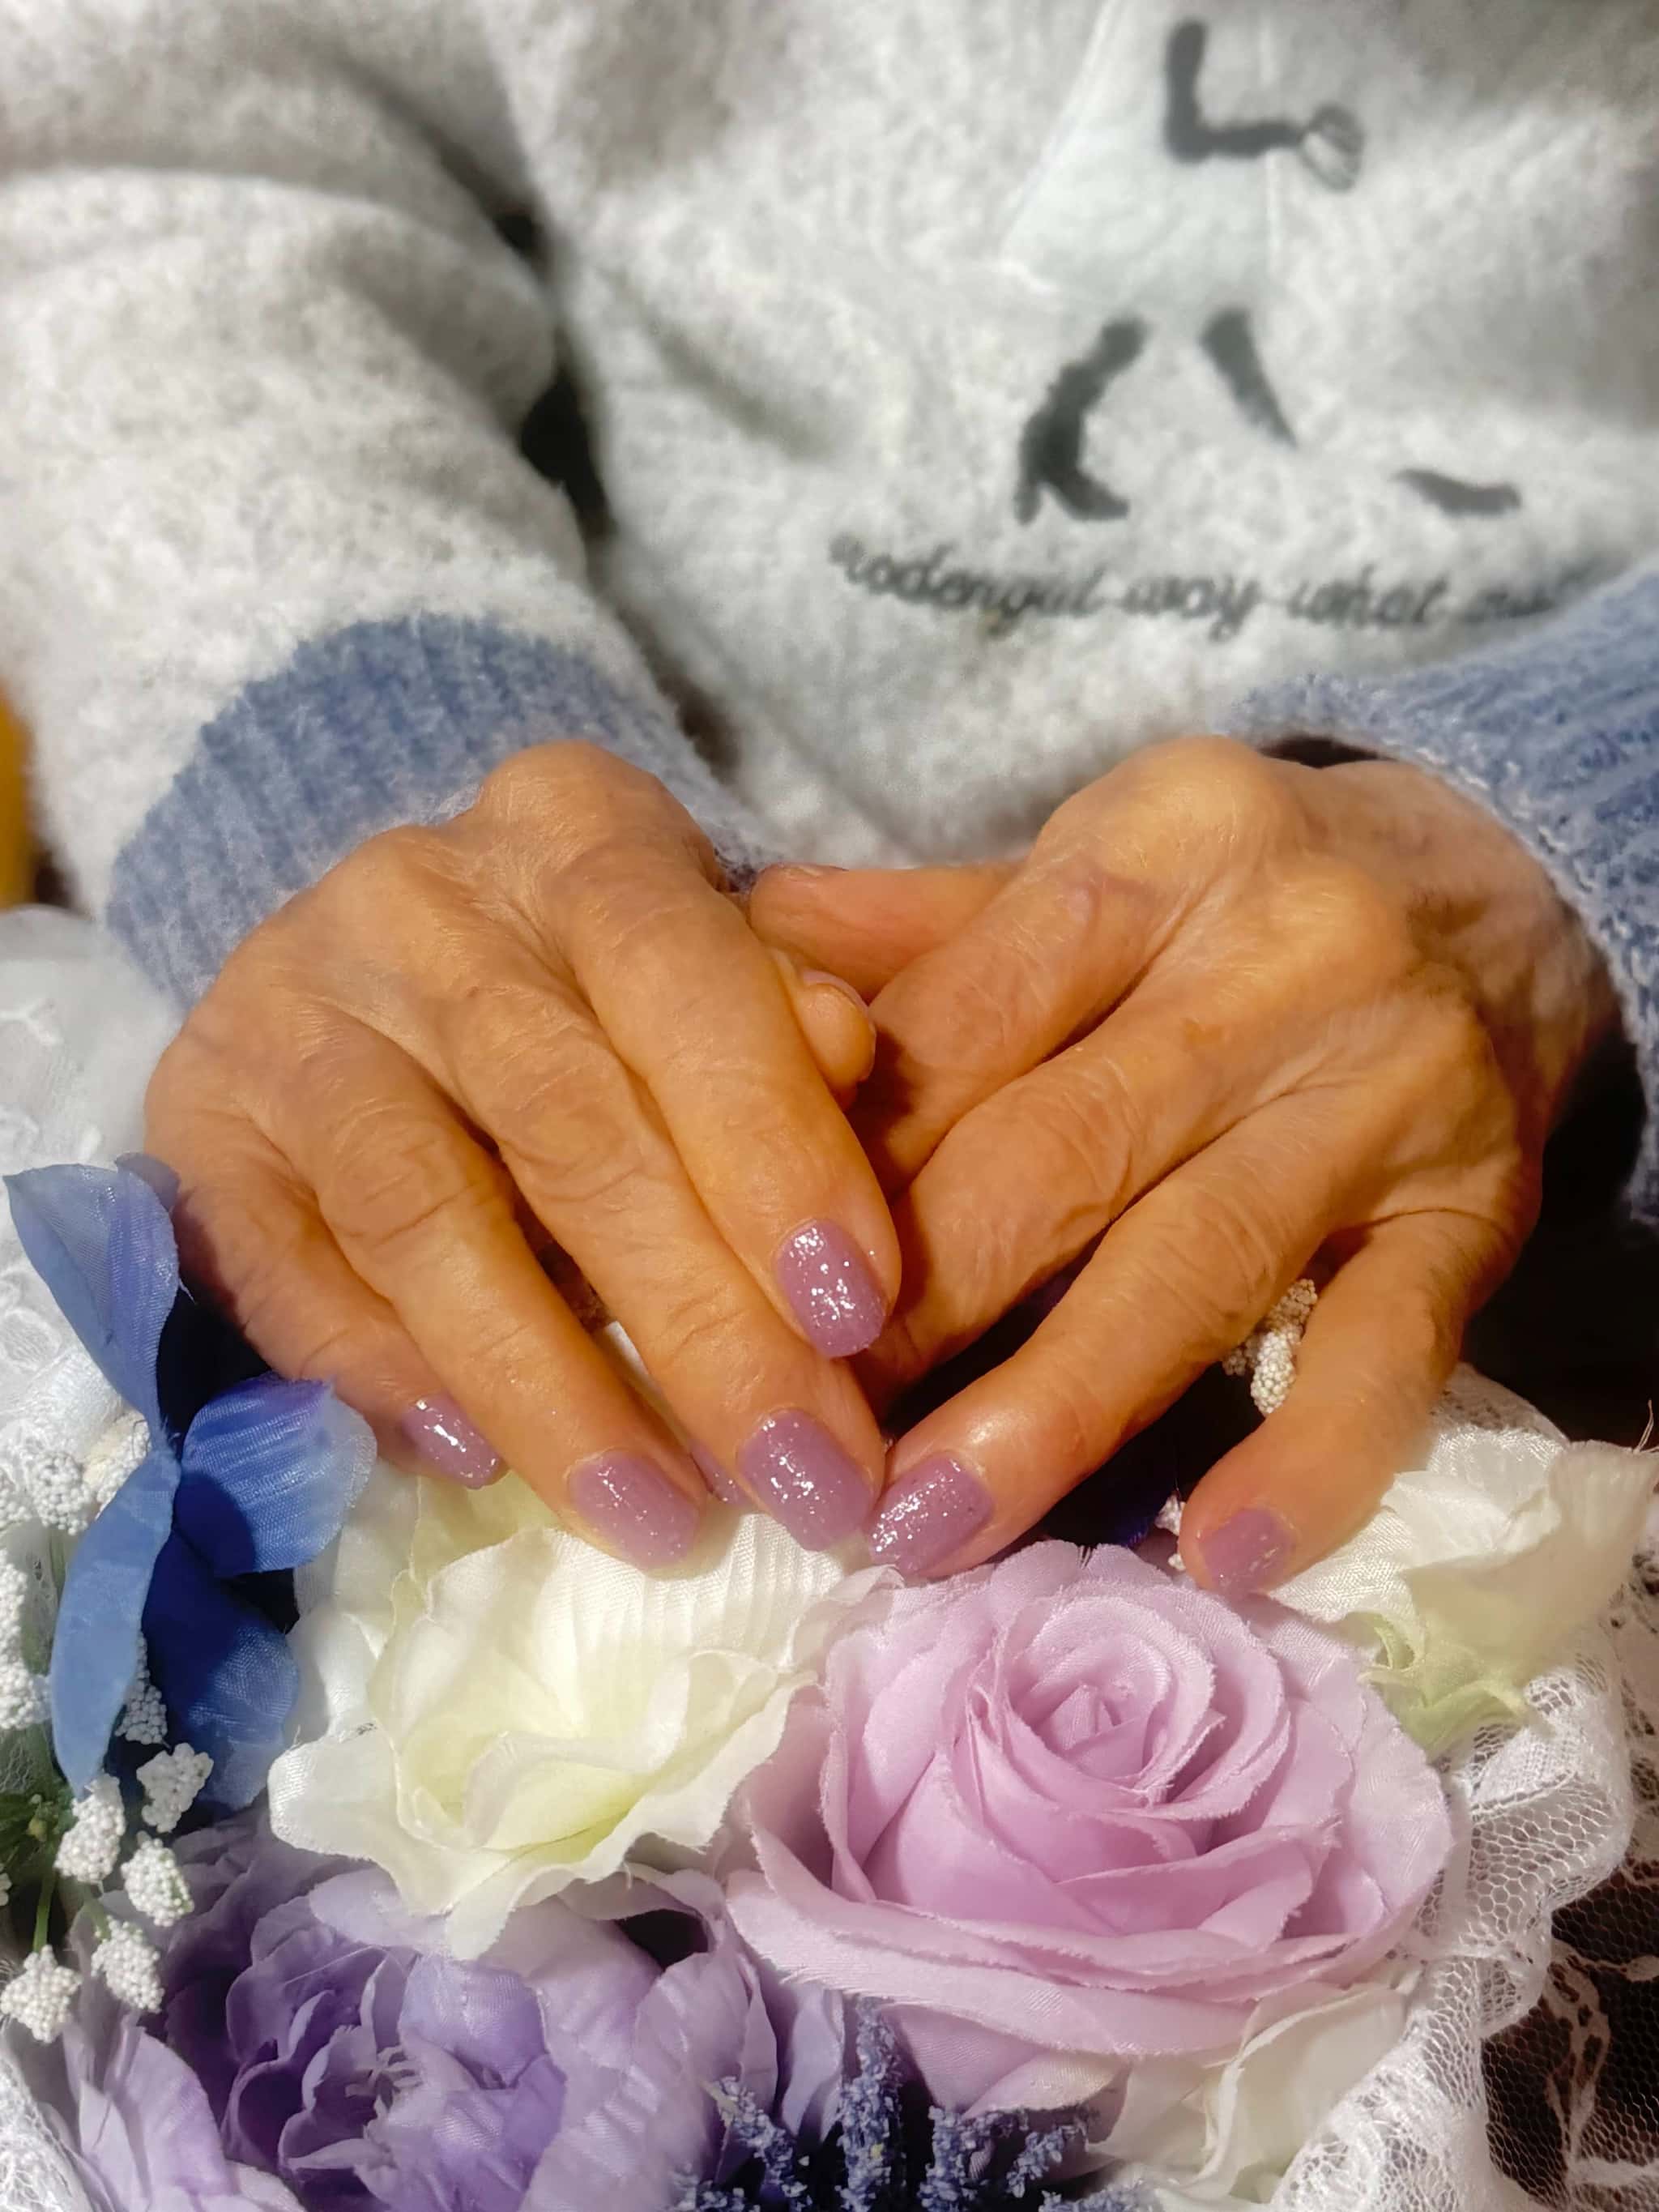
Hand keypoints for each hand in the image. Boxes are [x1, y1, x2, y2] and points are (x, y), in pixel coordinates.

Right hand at [146, 743, 898, 1567]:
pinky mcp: (198, 1117)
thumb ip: (789, 1017)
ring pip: (423, 1211)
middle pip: (565, 1118)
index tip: (856, 1310)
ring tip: (662, 1519)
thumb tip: (848, 1052)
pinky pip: (288, 1271)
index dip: (771, 1142)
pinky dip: (386, 1377)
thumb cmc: (611, 986)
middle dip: (701, 1322)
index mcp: (574, 830)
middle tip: (803, 1476)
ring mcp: (288, 1005)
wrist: (390, 960)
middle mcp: (417, 896)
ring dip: (550, 1385)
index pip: (679, 967)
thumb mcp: (720, 969)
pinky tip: (478, 1463)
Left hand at [753, 738, 1617, 1588]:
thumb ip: (919, 925)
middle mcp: (1272, 962)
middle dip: (910, 1309)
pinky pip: (1391, 1350)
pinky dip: (1308, 1459)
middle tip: (797, 1442)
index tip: (731, 1300)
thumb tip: (735, 943)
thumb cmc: (1241, 895)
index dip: (832, 1171)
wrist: (1506, 886)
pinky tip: (1220, 1558)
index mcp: (1148, 853)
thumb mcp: (1093, 862)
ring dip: (1053, 1407)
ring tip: (929, 1527)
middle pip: (1058, 1149)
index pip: (961, 1020)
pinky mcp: (1475, 1215)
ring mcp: (1387, 1096)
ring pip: (1196, 1262)